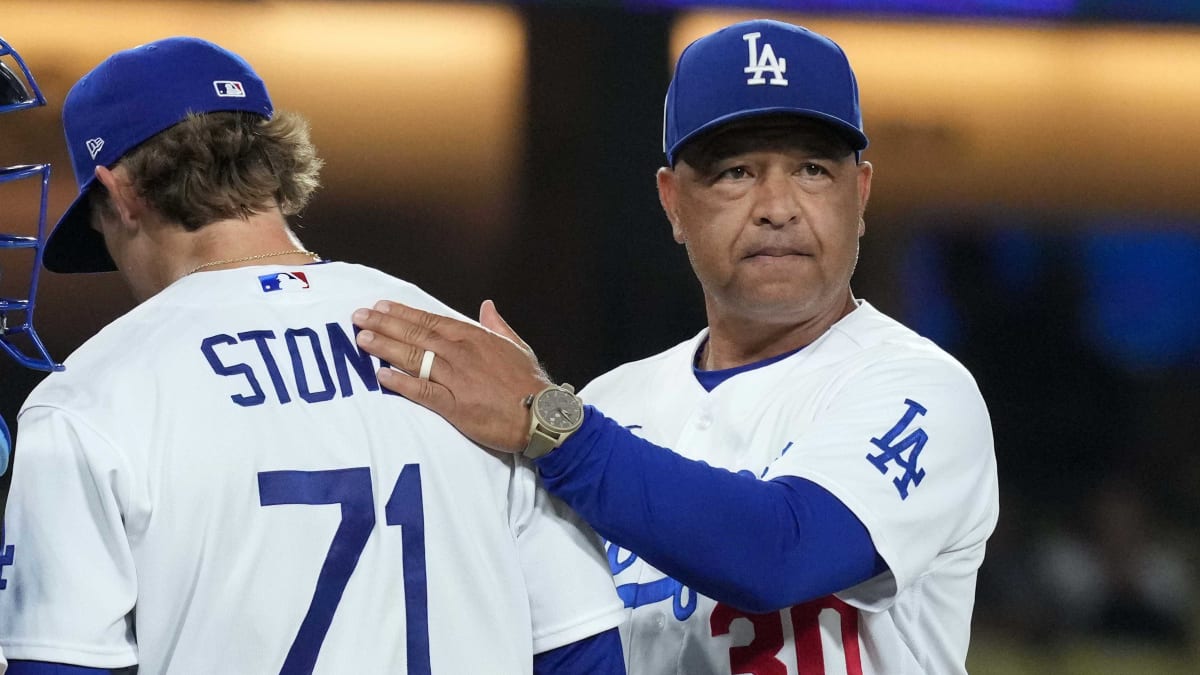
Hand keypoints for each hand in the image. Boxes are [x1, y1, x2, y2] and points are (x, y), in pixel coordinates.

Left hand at [352, 299, 552, 452]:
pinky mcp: (455, 406)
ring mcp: (457, 379)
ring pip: (415, 358)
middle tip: (359, 317)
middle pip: (416, 335)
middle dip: (385, 325)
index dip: (403, 314)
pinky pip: (422, 391)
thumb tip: (487, 307)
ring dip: (386, 348)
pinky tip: (382, 376)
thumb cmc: (530, 383)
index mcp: (475, 338)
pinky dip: (401, 382)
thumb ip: (497, 326)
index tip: (381, 307)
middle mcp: (462, 353)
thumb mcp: (517, 346)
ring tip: (362, 339)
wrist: (542, 415)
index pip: (431, 321)